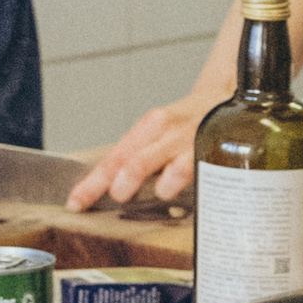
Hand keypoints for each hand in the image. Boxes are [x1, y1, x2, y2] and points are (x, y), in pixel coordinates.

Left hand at [68, 90, 222, 211]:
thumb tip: (109, 192)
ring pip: (170, 169)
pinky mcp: (212, 152)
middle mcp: (165, 132)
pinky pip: (198, 174)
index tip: (75, 203)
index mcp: (148, 127)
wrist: (226, 100)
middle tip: (117, 196)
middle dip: (120, 182)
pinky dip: (189, 185)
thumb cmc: (187, 125)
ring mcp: (189, 142)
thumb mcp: (158, 134)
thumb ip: (137, 160)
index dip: (92, 183)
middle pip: (133, 162)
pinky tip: (189, 192)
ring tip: (160, 192)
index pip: (113, 158)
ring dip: (161, 185)